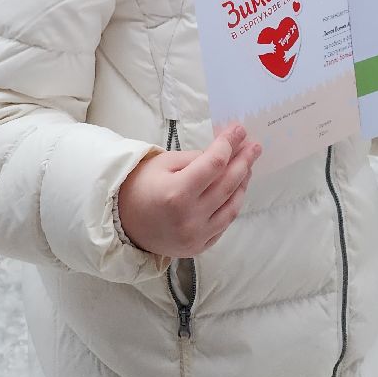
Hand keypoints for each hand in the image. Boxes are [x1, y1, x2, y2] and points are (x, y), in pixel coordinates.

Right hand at [116, 124, 260, 257]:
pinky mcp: (199, 247)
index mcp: (177, 193)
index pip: (214, 164)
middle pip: (228, 184)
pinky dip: (233, 204)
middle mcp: (190, 218)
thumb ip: (196, 158)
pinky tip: (237, 189)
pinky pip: (224, 223)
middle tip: (254, 145)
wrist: (123, 222)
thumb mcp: (164, 163)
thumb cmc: (140, 186)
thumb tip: (224, 150)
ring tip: (248, 165)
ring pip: (232, 206)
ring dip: (243, 183)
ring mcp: (196, 236)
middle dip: (244, 161)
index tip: (239, 129)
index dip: (229, 144)